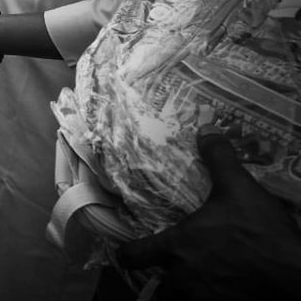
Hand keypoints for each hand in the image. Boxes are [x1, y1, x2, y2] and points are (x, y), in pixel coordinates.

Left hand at [118, 128, 300, 299]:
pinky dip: (212, 300)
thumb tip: (206, 129)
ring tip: (196, 283)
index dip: (129, 253)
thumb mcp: (240, 188)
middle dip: (163, 280)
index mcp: (178, 246)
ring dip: (184, 294)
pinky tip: (224, 291)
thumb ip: (219, 159)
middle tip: (171, 270)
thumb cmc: (262, 232)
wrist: (298, 275)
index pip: (133, 256)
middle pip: (158, 288)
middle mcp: (185, 278)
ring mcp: (206, 299)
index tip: (130, 250)